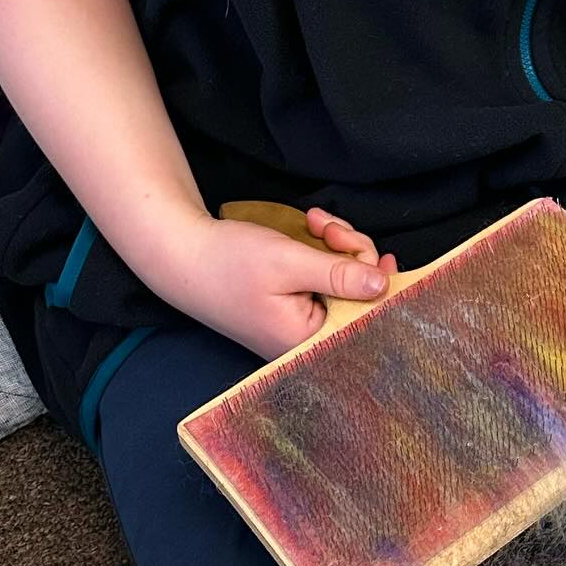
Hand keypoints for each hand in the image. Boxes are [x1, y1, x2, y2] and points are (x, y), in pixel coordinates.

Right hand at [152, 206, 397, 359]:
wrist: (182, 255)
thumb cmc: (228, 262)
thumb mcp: (289, 263)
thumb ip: (339, 275)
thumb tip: (384, 286)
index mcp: (307, 342)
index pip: (366, 317)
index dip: (377, 282)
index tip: (376, 253)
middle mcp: (307, 340)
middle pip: (359, 298)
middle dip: (351, 254)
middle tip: (328, 228)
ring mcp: (301, 324)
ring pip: (345, 282)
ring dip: (338, 247)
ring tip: (316, 224)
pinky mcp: (294, 307)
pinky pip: (326, 280)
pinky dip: (324, 252)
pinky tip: (311, 230)